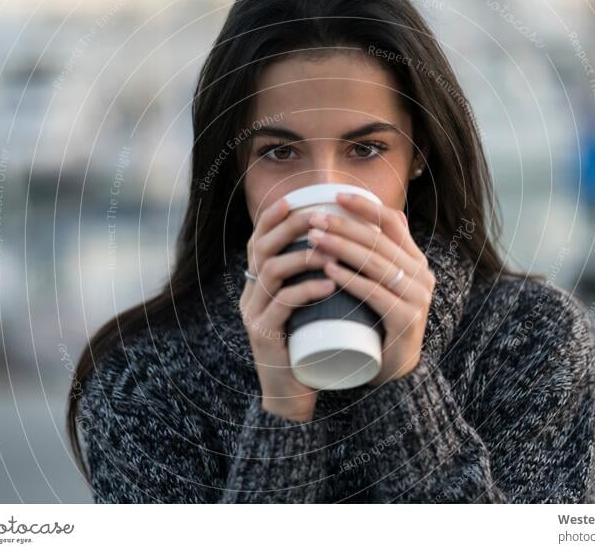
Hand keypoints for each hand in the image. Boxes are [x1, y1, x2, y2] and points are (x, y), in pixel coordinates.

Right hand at [239, 197, 338, 420]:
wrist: (295, 393)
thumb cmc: (309, 345)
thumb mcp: (309, 306)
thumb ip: (315, 279)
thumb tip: (344, 244)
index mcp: (258, 284)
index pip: (258, 240)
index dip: (272, 217)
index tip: (294, 200)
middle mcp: (250, 295)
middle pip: (261, 249)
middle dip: (290, 228)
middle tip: (319, 220)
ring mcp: (254, 316)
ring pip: (270, 272)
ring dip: (302, 256)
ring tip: (331, 252)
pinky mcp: (264, 336)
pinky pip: (281, 305)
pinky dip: (306, 290)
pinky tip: (328, 284)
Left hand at [305, 192, 435, 386]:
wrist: (394, 368)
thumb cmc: (380, 321)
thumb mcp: (383, 283)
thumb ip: (379, 253)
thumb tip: (373, 214)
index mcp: (415, 260)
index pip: (392, 222)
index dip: (365, 206)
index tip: (336, 195)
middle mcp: (421, 274)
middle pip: (379, 241)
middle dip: (343, 226)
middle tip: (313, 220)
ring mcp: (416, 298)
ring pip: (375, 264)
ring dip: (341, 248)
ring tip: (313, 240)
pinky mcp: (406, 320)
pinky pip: (375, 294)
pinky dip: (350, 280)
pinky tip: (329, 271)